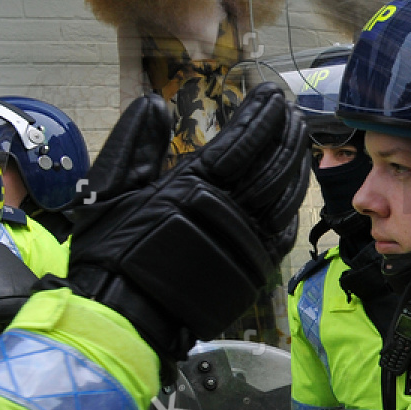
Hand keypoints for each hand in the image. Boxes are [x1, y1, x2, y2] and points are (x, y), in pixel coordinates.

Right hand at [59, 86, 308, 366]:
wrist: (128, 314)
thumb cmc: (114, 251)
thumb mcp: (111, 189)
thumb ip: (135, 142)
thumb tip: (154, 104)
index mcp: (194, 187)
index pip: (241, 143)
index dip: (259, 117)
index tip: (271, 95)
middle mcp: (229, 212)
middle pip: (272, 166)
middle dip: (286, 135)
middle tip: (293, 112)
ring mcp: (248, 242)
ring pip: (285, 195)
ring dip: (295, 164)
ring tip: (298, 139)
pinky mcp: (257, 268)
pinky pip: (284, 229)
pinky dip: (292, 203)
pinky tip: (295, 185)